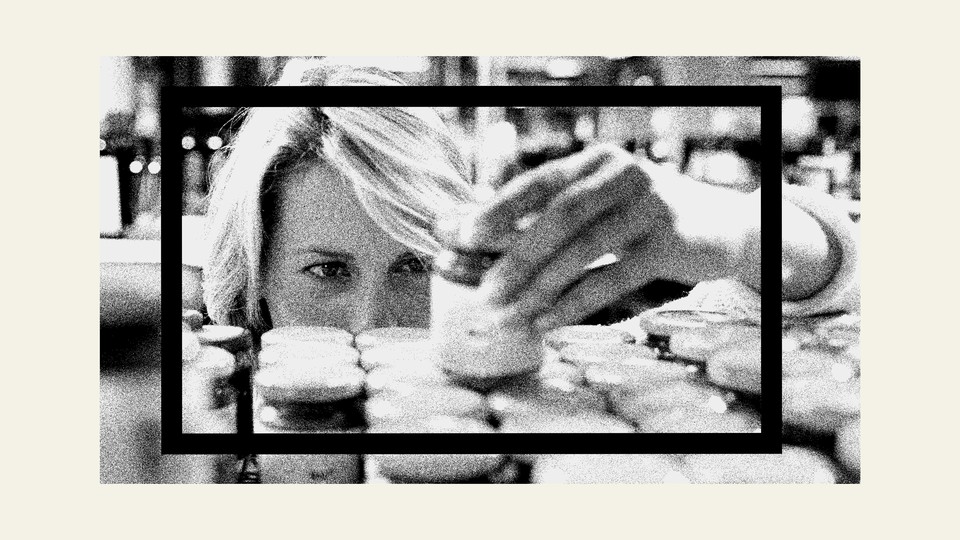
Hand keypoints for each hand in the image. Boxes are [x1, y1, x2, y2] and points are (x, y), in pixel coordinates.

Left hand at [441, 144, 758, 331]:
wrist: (721, 225)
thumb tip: (479, 235)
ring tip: (508, 314)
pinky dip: (574, 303)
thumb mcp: (603, 200)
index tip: (460, 236)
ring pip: (583, 248)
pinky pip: (612, 278)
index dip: (496, 208)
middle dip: (515, 256)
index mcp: (597, 160)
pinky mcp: (669, 242)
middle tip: (484, 291)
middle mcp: (623, 174)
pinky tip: (546, 323)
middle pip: (558, 215)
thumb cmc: (644, 217)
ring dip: (539, 286)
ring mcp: (650, 206)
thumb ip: (554, 212)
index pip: (539, 181)